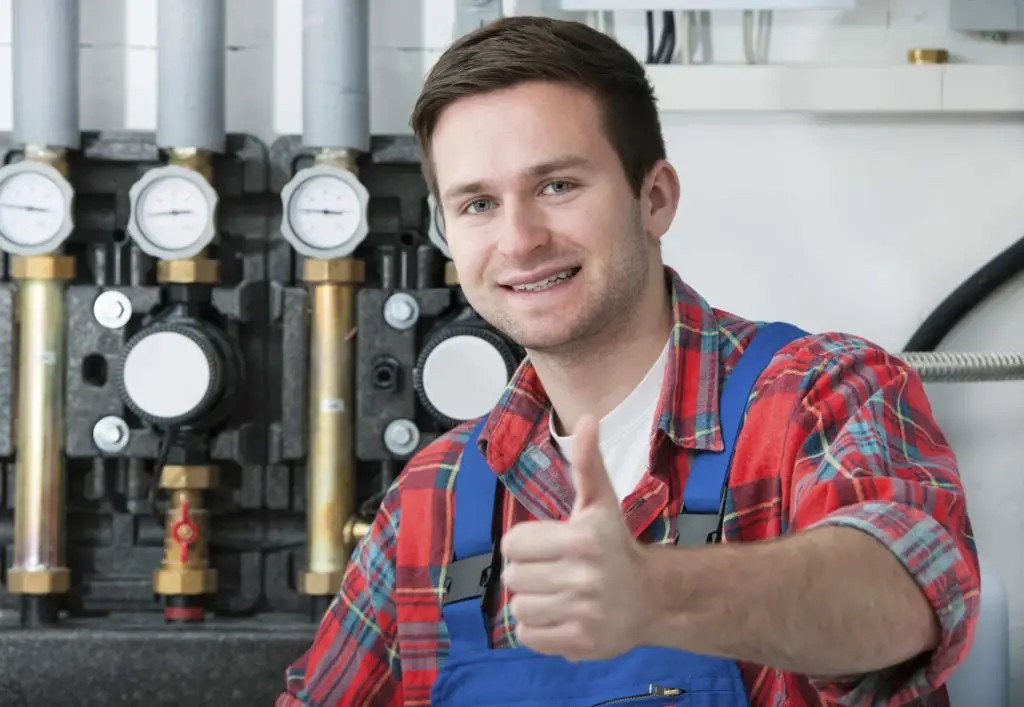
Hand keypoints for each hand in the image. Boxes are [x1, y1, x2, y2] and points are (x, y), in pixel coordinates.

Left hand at [500, 415, 652, 661]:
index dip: (524, 544)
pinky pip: (528, 636)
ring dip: (532, 601)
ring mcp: (584, 613)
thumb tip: (588, 418)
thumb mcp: (601, 502)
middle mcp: (585, 577)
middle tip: (553, 571)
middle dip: (527, 573)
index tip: (547, 545)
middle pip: (513, 577)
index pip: (513, 543)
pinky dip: (537, 628)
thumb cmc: (615, 544)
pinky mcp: (580, 643)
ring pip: (519, 608)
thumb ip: (587, 462)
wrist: (652, 598)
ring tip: (556, 593)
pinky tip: (559, 615)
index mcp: (583, 538)